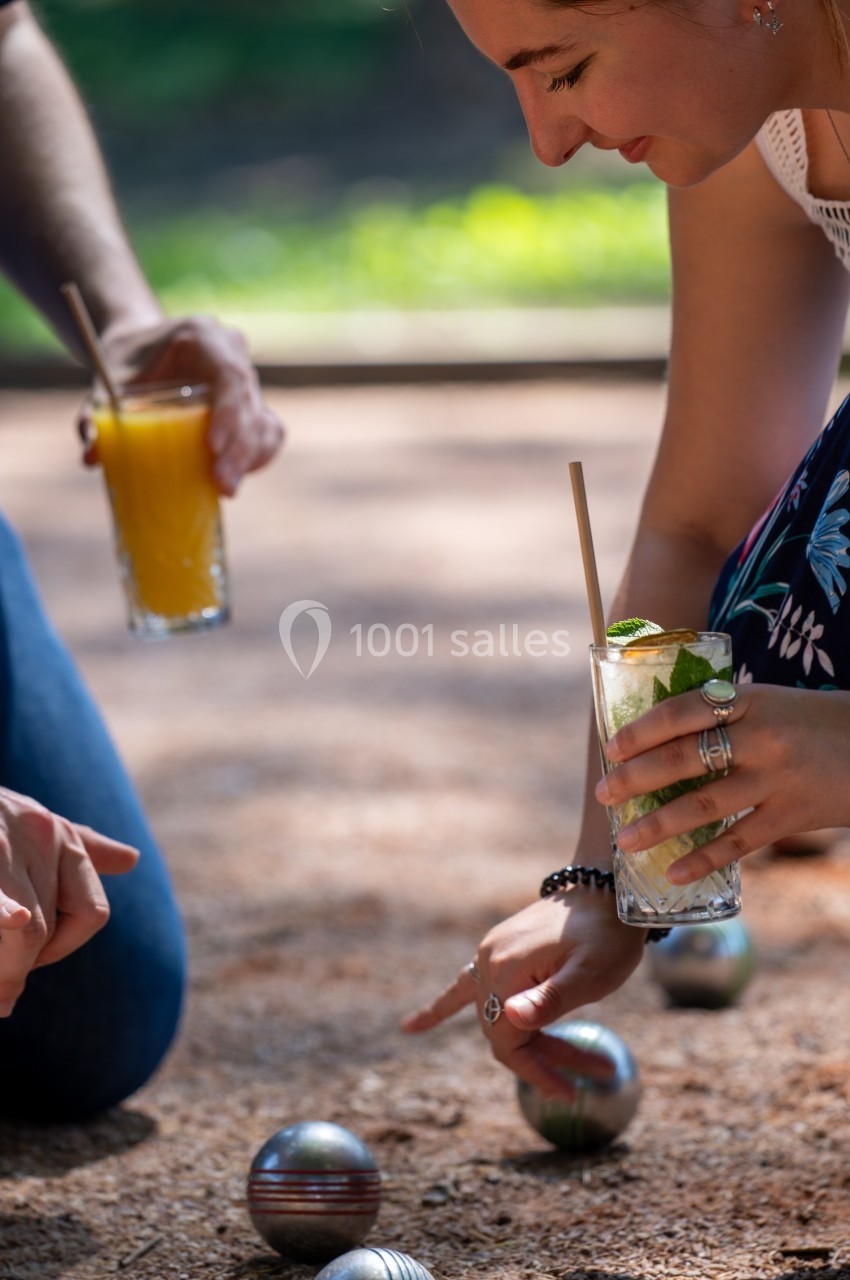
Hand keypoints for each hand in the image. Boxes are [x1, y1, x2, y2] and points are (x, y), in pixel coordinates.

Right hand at [0, 787, 138, 1015]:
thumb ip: (81, 845)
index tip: (28, 959)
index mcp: (58, 833)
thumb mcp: (32, 822)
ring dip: (2, 966)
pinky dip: (6, 911)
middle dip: (18, 969)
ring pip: (24, 931)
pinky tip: (15, 919)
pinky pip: (2, 898)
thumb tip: (131, 860)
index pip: (90, 914)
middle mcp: (37, 833)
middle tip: (2, 997)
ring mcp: (2, 843)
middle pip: (43, 932)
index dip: (62, 947)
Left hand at [80, 315, 283, 495]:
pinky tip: (236, 476)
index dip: (228, 413)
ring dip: (250, 459)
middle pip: (250, 404)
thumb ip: (96, 414)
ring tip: (226, 488)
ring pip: (264, 422)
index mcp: (202, 336)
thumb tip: (92, 457)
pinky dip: (256, 457)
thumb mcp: (106, 381)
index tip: (212, 448)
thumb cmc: (125, 363)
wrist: (141, 348)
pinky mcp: (251, 404)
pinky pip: (267, 432)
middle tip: (222, 486)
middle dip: (240, 450)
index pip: (230, 375)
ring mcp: (247, 379)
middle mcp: (233, 353)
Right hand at [402, 889, 644, 1100]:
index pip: (507, 1041)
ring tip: (577, 1064)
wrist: (605, 890)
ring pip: (498, 1015)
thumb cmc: (605, 936)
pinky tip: (409, 1027)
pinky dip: (440, 1009)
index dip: (535, 1072)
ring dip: (531, 1042)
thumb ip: (550, 999)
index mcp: (508, 971)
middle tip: (598, 1071)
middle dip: (544, 1059)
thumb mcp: (591, 973)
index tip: (569, 1092)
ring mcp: (489, 953)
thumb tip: (511, 1018)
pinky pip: (462, 986)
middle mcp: (489, 961)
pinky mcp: (496, 949)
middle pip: (504, 1031)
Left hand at [596, 683, 849, 883]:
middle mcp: (760, 738)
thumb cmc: (811, 723)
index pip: (682, 712)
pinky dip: (704, 859)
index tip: (611, 748)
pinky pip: (739, 841)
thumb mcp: (769, 704)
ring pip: (704, 804)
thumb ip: (721, 716)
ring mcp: (776, 779)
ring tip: (626, 840)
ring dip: (658, 824)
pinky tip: (674, 871)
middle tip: (603, 793)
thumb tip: (656, 738)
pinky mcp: (792, 816)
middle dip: (636, 778)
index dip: (641, 730)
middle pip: (683, 758)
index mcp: (749, 700)